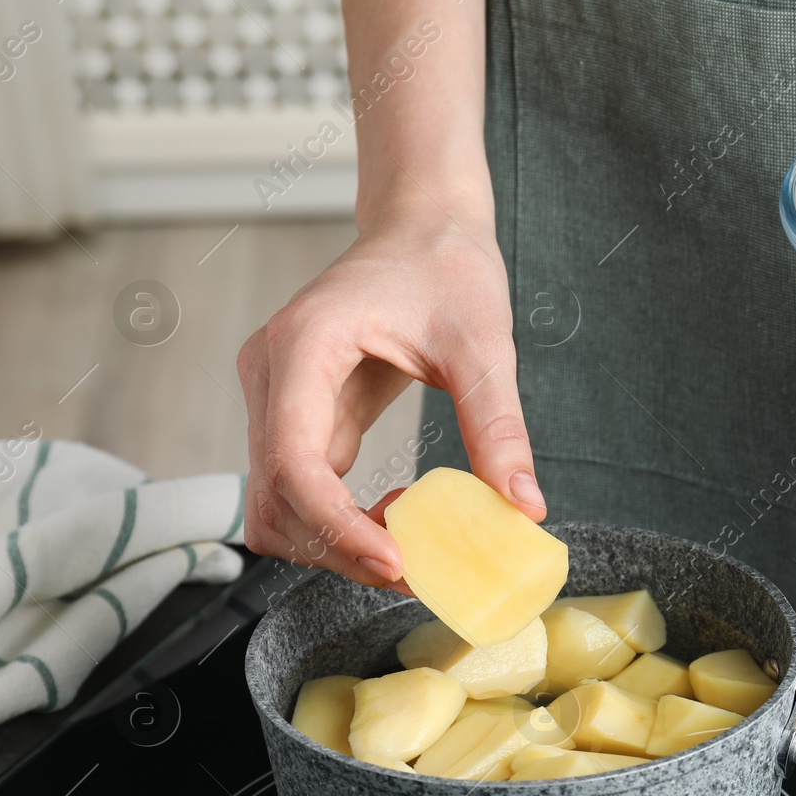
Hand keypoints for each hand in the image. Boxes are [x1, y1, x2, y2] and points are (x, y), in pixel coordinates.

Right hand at [236, 208, 538, 587]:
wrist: (422, 227)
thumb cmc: (447, 267)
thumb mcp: (484, 345)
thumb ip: (498, 426)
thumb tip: (525, 506)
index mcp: (304, 346)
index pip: (292, 460)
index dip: (336, 524)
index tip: (396, 561)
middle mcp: (270, 374)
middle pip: (274, 497)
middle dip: (338, 547)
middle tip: (416, 568)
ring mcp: (273, 397)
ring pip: (276, 505)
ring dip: (334, 541)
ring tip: (409, 537)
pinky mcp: (292, 414)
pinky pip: (299, 489)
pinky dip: (340, 520)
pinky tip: (399, 511)